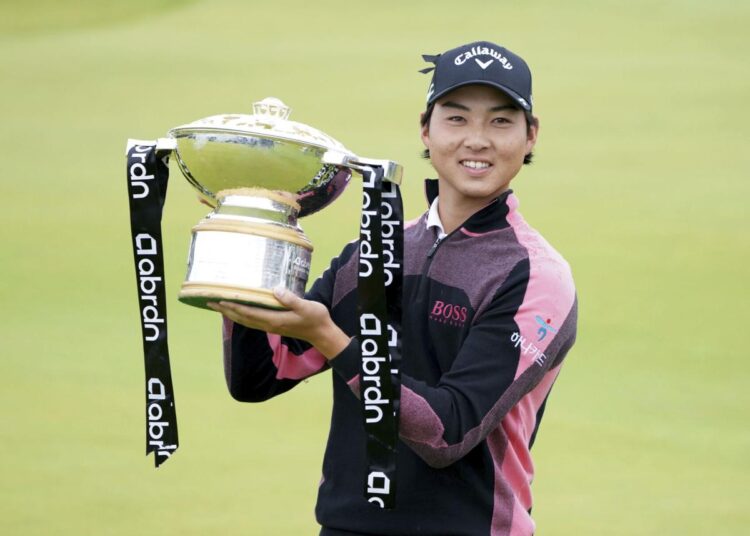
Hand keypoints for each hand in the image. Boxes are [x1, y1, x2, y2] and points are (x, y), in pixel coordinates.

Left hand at [207, 288, 350, 359]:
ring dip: (231, 314)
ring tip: (219, 306)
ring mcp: (271, 326)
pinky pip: (252, 320)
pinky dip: (241, 315)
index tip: (220, 300)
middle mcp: (269, 324)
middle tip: (210, 302)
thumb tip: (275, 290)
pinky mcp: (274, 325)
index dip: (234, 307)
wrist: (321, 333)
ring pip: (246, 321)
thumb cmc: (315, 318)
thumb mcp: (306, 306)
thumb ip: (291, 299)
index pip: (249, 313)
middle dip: (226, 310)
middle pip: (243, 318)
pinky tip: (238, 311)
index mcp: (275, 320)